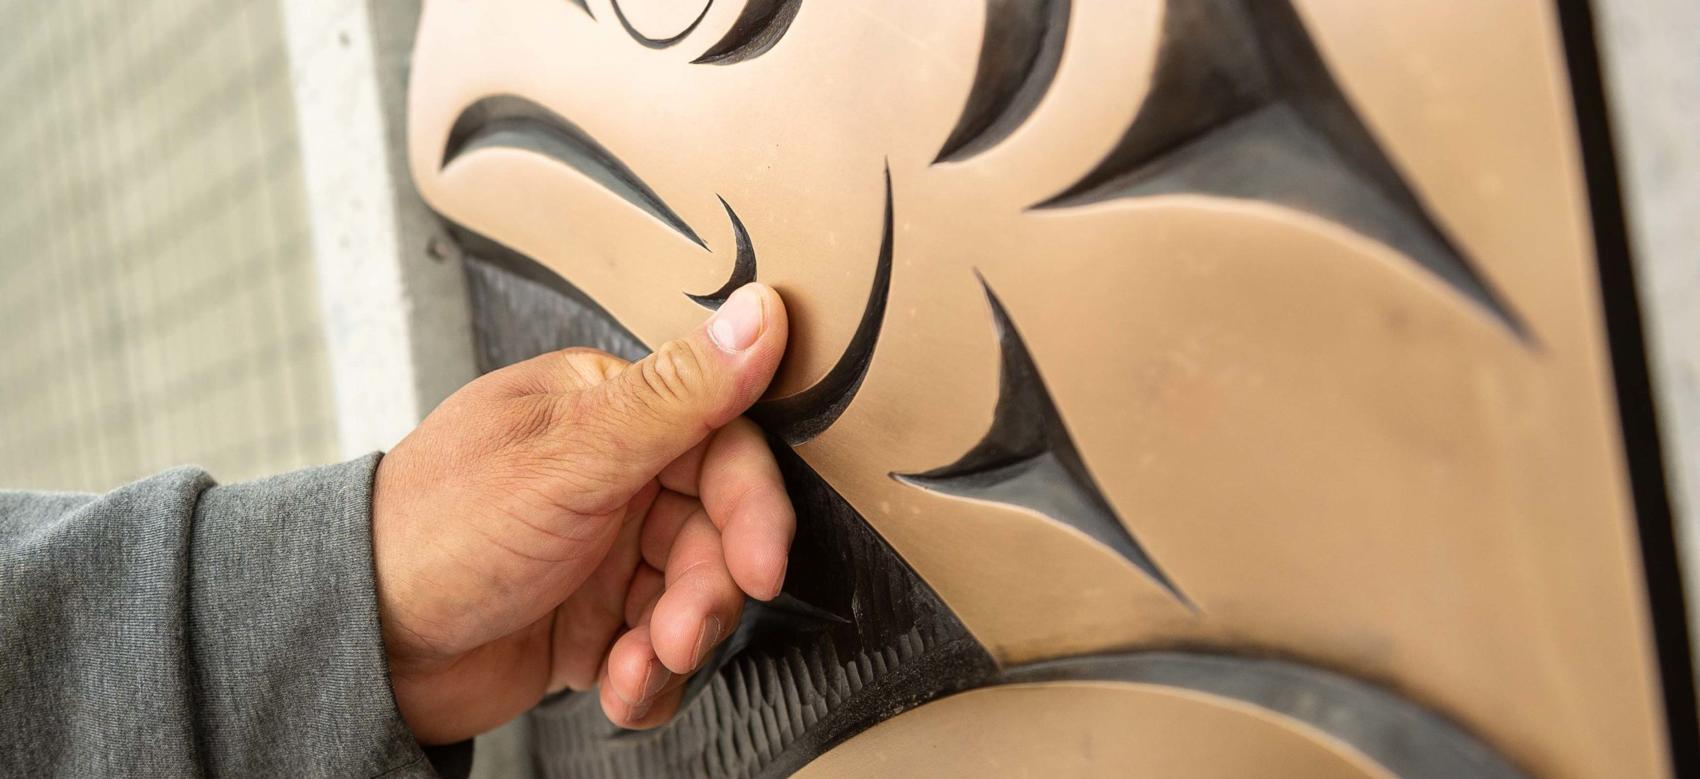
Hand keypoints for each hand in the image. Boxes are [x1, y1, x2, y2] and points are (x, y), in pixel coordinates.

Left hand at [371, 283, 793, 743]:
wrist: (358, 647)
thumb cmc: (434, 531)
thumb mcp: (568, 457)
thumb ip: (675, 395)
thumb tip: (759, 314)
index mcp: (606, 410)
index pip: (722, 447)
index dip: (752, 511)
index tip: (762, 567)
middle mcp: (608, 474)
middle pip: (713, 531)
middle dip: (705, 594)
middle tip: (679, 633)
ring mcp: (599, 548)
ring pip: (689, 595)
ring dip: (674, 644)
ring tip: (633, 669)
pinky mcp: (587, 614)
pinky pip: (652, 646)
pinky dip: (646, 677)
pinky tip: (615, 688)